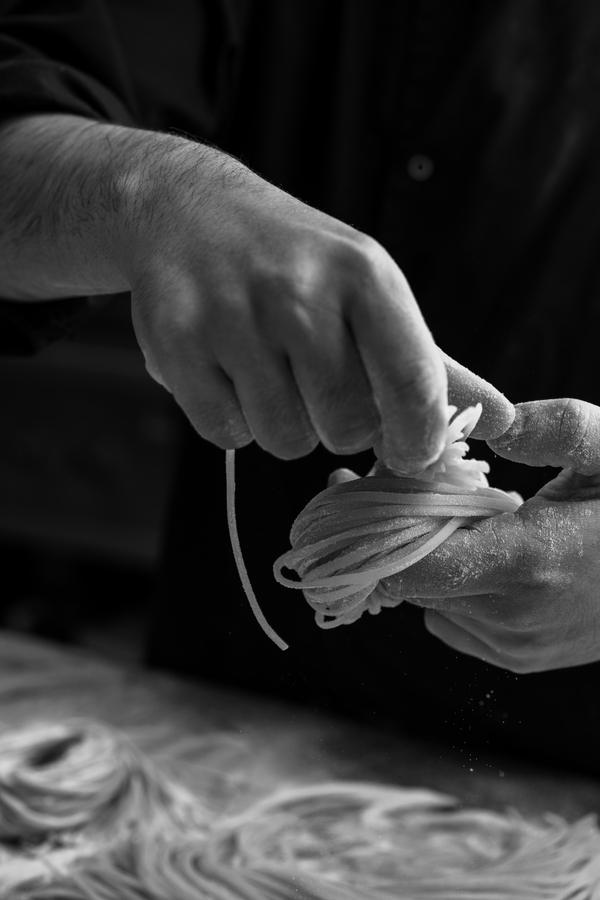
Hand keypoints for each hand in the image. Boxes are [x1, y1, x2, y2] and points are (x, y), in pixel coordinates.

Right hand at [125, 141, 453, 470]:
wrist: (188, 210)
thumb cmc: (295, 262)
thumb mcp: (369, 291)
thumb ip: (431, 363)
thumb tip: (506, 419)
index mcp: (364, 274)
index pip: (413, 384)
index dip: (417, 438)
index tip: (407, 452)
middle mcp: (298, 291)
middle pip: (344, 428)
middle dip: (337, 423)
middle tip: (316, 383)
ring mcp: (231, 316)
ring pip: (282, 438)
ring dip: (281, 423)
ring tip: (267, 371)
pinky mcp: (174, 342)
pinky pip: (225, 433)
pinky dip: (230, 419)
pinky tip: (225, 371)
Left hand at [376, 398, 599, 672]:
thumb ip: (557, 428)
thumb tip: (493, 425)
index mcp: (528, 561)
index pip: (407, 566)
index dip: (374, 526)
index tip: (358, 483)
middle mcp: (512, 616)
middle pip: (408, 578)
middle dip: (393, 530)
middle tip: (391, 482)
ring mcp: (516, 645)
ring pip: (424, 599)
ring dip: (423, 557)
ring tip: (452, 515)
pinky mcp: (520, 658)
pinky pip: (449, 621)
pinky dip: (447, 587)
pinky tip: (478, 552)